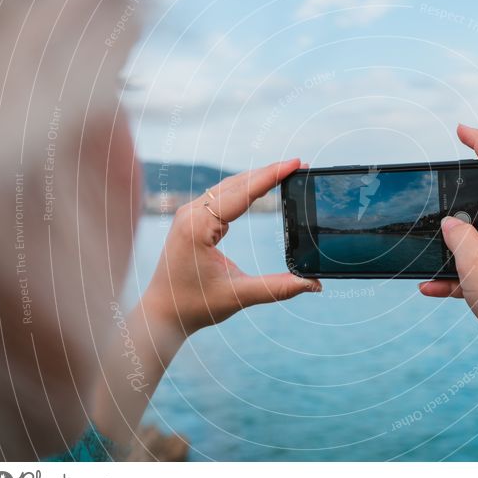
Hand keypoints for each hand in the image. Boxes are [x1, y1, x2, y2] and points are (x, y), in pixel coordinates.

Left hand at [142, 159, 321, 337]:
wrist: (162, 314)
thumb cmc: (194, 305)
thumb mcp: (239, 296)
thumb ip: (278, 288)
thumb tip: (315, 284)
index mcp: (197, 226)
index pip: (242, 192)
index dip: (271, 176)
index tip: (295, 163)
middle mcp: (190, 214)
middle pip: (237, 183)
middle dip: (269, 172)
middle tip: (298, 165)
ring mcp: (189, 214)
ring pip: (229, 186)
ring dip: (257, 178)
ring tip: (286, 172)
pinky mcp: (192, 220)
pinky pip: (222, 197)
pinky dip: (245, 189)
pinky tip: (262, 187)